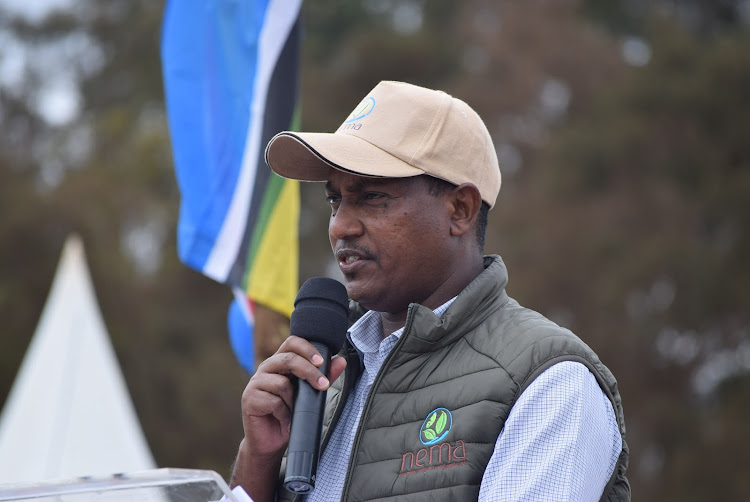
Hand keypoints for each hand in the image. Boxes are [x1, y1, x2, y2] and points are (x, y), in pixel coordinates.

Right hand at [231, 336, 346, 500]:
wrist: (271, 442)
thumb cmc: (290, 415)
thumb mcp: (310, 395)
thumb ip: (323, 377)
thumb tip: (341, 361)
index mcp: (280, 362)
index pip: (292, 343)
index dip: (307, 348)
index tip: (321, 362)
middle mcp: (266, 368)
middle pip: (288, 359)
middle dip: (309, 372)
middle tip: (323, 386)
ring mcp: (255, 383)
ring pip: (281, 383)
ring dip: (294, 400)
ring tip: (296, 410)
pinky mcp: (249, 399)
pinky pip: (273, 402)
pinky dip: (285, 413)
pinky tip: (286, 420)